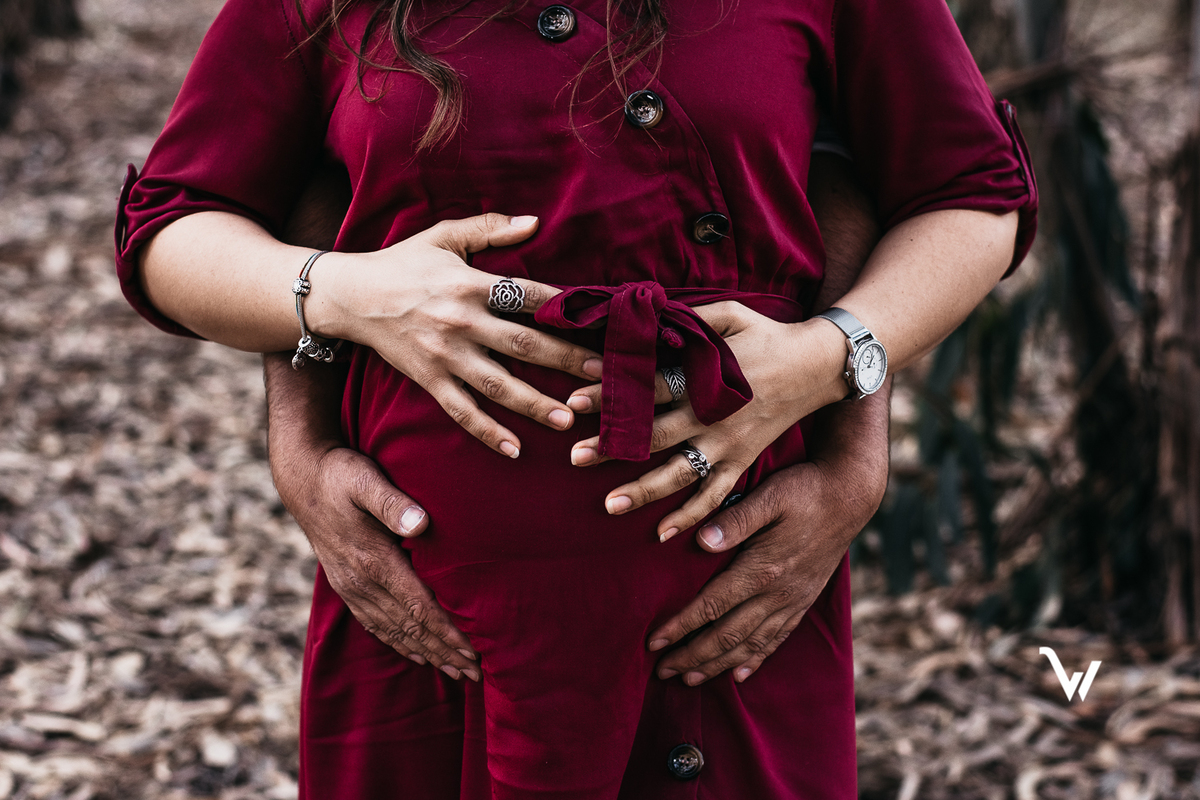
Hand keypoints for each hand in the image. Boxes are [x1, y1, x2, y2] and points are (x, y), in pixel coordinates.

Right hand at [273, 442, 481, 681]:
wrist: (302, 480)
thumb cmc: (341, 475)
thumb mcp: (365, 480)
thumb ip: (392, 502)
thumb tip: (420, 524)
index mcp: (373, 560)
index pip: (418, 607)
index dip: (447, 633)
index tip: (474, 653)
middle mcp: (361, 582)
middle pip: (410, 627)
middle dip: (444, 653)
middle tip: (476, 676)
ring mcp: (352, 587)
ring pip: (394, 631)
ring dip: (427, 653)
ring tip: (455, 673)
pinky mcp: (346, 586)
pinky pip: (375, 624)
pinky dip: (399, 642)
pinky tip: (416, 653)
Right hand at [311, 213, 602, 458]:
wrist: (350, 296)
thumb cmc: (403, 263)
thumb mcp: (444, 236)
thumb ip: (490, 228)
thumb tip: (537, 222)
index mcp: (470, 284)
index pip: (528, 296)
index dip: (564, 308)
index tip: (599, 321)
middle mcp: (461, 322)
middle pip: (522, 345)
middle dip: (565, 361)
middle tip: (603, 377)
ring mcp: (444, 356)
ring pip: (497, 385)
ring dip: (534, 404)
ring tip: (569, 420)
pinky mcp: (429, 379)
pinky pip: (461, 410)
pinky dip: (487, 432)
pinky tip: (514, 449)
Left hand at [567, 301, 846, 538]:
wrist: (818, 366)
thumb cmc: (766, 335)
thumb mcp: (731, 314)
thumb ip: (690, 317)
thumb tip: (646, 315)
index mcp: (706, 379)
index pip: (649, 388)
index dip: (611, 392)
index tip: (575, 401)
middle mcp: (713, 418)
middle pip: (655, 437)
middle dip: (613, 448)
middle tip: (576, 457)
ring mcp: (728, 445)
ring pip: (680, 474)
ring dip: (644, 490)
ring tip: (609, 505)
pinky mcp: (742, 462)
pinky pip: (715, 495)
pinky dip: (691, 516)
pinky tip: (663, 534)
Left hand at [646, 448, 885, 684]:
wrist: (849, 496)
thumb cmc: (804, 491)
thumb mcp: (769, 496)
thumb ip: (735, 521)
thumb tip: (700, 541)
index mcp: (762, 569)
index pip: (711, 606)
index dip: (680, 627)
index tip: (653, 642)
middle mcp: (777, 594)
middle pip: (727, 635)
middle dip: (692, 656)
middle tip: (662, 671)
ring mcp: (792, 601)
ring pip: (749, 644)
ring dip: (717, 665)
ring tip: (689, 680)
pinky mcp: (803, 601)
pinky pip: (776, 639)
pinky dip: (755, 659)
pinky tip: (739, 674)